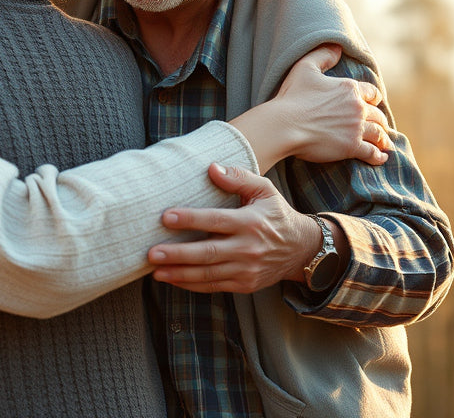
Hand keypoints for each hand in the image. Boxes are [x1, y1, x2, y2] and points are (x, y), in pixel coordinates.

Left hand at [148, 164, 323, 293]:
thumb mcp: (264, 189)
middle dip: (178, 254)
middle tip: (152, 253)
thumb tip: (212, 167)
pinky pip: (214, 286)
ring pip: (208, 273)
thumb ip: (238, 177)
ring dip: (180, 273)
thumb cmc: (276, 214)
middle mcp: (248, 248)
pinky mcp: (244, 284)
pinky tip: (173, 279)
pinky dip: (192, 284)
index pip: (215, 220)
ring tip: (155, 271)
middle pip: (208, 252)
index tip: (166, 217)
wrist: (301, 249)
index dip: (190, 219)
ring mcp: (246, 269)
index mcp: (250, 222)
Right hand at [229, 44, 392, 171]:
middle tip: (379, 125)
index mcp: (349, 88)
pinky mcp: (352, 147)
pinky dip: (378, 156)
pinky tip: (381, 158)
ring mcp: (356, 128)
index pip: (371, 92)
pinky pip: (372, 152)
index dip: (373, 98)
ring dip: (382, 138)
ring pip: (378, 133)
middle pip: (378, 114)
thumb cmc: (292, 96)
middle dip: (379, 119)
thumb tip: (337, 46)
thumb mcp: (304, 68)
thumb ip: (323, 55)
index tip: (373, 103)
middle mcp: (357, 108)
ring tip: (384, 143)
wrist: (284, 125)